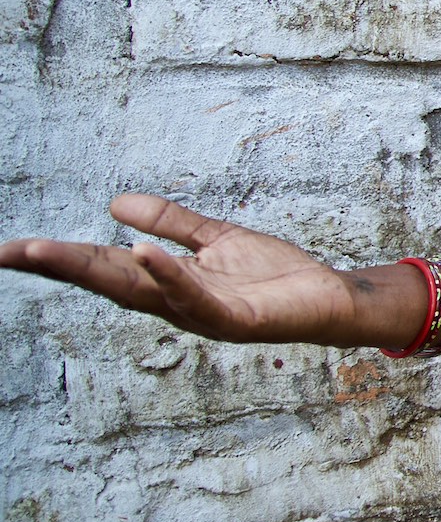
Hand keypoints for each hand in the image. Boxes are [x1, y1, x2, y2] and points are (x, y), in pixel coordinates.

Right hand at [0, 194, 360, 344]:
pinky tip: (143, 254)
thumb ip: (171, 223)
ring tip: (48, 251)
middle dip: (58, 266)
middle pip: (108, 280)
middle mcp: (176, 302)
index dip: (58, 258)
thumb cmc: (275, 276)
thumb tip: (114, 203)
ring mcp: (203, 313)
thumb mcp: (216, 239)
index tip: (8, 249)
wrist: (328, 299)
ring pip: (141, 291)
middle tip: (9, 252)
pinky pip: (197, 296)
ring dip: (96, 270)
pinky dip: (169, 276)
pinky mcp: (236, 318)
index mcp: (167, 283)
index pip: (103, 266)